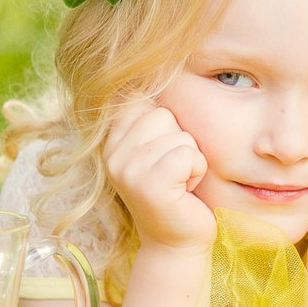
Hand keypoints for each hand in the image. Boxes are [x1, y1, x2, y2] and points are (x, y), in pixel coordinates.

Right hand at [104, 104, 215, 250]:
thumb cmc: (176, 192)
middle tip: (172, 173)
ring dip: (190, 159)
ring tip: (178, 182)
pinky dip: (196, 172)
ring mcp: (127, 169)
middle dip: (180, 141)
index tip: (161, 154)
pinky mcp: (149, 184)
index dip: (165, 124)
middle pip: (164, 114)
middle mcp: (112, 153)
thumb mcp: (156, 150)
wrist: (177, 243)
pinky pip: (187, 155)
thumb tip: (155, 64)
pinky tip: (185, 191)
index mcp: (111, 140)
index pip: (141, 99)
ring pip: (179, 135)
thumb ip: (150, 118)